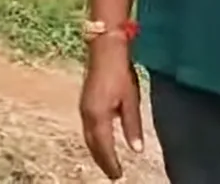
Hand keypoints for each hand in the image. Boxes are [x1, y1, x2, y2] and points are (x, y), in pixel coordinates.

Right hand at [79, 44, 143, 180]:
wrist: (104, 49)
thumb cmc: (120, 73)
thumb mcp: (130, 100)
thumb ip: (132, 125)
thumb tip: (136, 149)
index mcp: (98, 116)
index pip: (104, 146)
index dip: (111, 163)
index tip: (118, 176)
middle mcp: (87, 114)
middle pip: (93, 144)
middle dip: (102, 160)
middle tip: (113, 174)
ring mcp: (83, 107)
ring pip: (89, 136)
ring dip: (97, 150)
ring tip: (108, 161)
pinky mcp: (84, 101)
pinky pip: (87, 127)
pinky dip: (95, 139)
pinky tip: (102, 140)